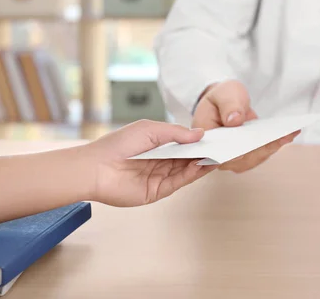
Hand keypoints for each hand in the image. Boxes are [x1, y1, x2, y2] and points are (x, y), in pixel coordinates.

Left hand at [85, 120, 217, 206]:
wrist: (96, 168)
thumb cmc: (118, 144)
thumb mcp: (150, 129)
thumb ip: (176, 133)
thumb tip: (200, 134)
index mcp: (157, 145)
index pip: (184, 144)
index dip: (199, 141)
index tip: (216, 137)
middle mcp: (160, 161)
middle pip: (188, 158)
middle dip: (204, 152)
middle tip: (223, 147)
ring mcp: (159, 176)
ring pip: (186, 170)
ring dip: (202, 163)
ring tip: (219, 155)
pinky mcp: (157, 191)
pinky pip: (179, 181)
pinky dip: (193, 174)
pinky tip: (203, 165)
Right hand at [193, 80, 297, 172]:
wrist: (226, 101)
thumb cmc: (221, 97)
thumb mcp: (223, 94)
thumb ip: (227, 105)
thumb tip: (234, 120)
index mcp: (206, 141)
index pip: (220, 152)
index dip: (237, 151)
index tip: (254, 144)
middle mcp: (218, 155)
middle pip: (242, 157)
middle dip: (262, 147)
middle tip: (281, 137)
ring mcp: (234, 157)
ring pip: (255, 157)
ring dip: (273, 146)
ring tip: (289, 134)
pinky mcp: (247, 154)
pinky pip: (262, 152)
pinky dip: (276, 144)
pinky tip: (289, 134)